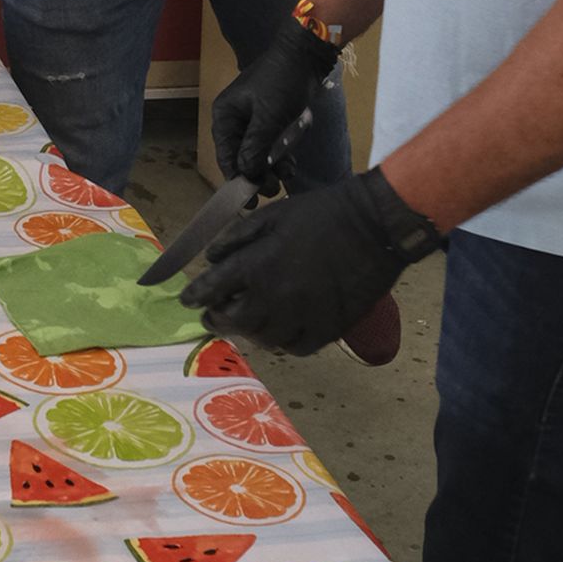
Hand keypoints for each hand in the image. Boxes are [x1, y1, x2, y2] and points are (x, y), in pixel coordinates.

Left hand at [181, 168, 441, 354]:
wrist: (374, 226)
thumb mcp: (272, 214)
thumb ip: (237, 238)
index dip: (195, 296)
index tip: (188, 300)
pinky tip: (279, 331)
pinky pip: (295, 348)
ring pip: (263, 339)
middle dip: (217, 319)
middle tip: (213, 315)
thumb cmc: (321, 213)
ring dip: (248, 331)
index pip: (212, 290)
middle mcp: (274, 298)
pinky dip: (282, 342)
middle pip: (233, 322)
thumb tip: (211, 258)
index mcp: (257, 266)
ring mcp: (302, 318)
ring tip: (245, 322)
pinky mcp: (328, 331)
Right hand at [211, 17, 340, 185]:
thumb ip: (255, 147)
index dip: (236, 179)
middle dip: (257, 173)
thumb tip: (246, 173)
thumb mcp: (268, 117)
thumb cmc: (282, 81)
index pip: (226, 155)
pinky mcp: (270, 120)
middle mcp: (235, 119)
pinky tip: (290, 164)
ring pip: (258, 153)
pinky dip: (280, 155)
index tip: (249, 200)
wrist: (305, 56)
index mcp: (225, 115)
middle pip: (241, 156)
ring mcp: (253, 120)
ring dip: (271, 166)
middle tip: (273, 189)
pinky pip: (271, 145)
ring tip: (287, 175)